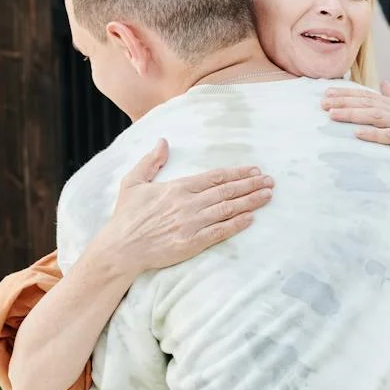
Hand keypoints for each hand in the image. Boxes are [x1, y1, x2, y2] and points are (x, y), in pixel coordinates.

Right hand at [105, 140, 274, 273]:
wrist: (120, 249)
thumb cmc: (126, 216)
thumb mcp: (133, 182)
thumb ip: (151, 161)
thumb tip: (162, 141)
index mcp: (178, 188)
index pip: (215, 177)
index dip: (237, 173)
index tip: (254, 171)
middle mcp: (188, 204)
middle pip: (226, 191)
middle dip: (251, 185)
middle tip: (270, 181)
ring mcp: (192, 224)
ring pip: (227, 209)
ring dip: (250, 202)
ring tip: (268, 196)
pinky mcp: (192, 243)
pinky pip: (220, 232)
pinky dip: (237, 224)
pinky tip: (251, 218)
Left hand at [321, 83, 389, 184]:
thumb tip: (383, 83)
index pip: (369, 96)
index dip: (347, 93)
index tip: (327, 93)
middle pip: (368, 103)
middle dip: (343, 101)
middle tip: (322, 102)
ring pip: (375, 116)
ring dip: (352, 115)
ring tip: (332, 115)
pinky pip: (388, 136)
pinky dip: (373, 134)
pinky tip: (357, 133)